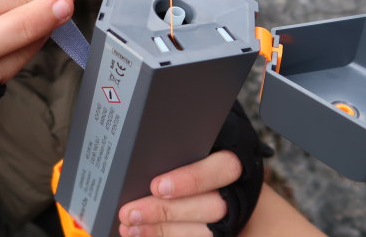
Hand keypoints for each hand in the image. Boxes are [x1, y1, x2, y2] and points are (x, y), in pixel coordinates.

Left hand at [119, 102, 268, 236]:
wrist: (226, 175)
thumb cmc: (203, 149)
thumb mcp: (200, 138)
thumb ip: (183, 140)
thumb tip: (146, 143)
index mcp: (234, 158)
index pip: (223, 168)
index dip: (190, 180)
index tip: (157, 186)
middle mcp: (236, 190)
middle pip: (209, 206)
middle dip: (166, 211)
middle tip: (131, 212)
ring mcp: (230, 216)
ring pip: (202, 230)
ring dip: (161, 229)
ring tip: (130, 225)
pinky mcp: (221, 232)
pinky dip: (164, 235)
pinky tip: (140, 232)